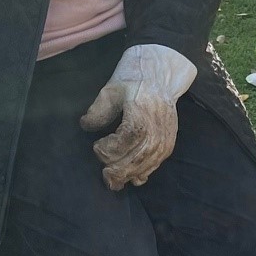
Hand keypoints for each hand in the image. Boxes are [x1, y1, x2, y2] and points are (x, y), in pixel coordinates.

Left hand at [80, 44, 195, 189]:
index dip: (112, 148)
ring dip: (130, 175)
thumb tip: (85, 126)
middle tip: (104, 176)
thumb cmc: (133, 79)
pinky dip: (145, 172)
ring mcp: (166, 134)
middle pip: (139, 155)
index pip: (128, 137)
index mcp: (143, 111)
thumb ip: (99, 109)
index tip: (97, 146)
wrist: (161, 73)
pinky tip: (133, 179)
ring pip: (149, 162)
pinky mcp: (169, 140)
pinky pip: (158, 161)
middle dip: (120, 170)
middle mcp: (158, 126)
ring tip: (114, 182)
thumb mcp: (111, 88)